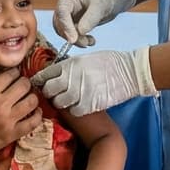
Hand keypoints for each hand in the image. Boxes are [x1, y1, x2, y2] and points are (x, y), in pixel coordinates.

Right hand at [0, 71, 40, 169]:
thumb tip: (3, 75)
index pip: (11, 74)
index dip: (14, 73)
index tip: (14, 75)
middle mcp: (0, 104)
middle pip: (24, 85)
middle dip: (25, 82)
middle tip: (22, 85)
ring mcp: (7, 120)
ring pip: (32, 101)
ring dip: (32, 97)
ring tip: (28, 97)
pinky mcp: (12, 134)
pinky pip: (33, 122)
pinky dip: (37, 115)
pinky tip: (35, 112)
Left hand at [32, 47, 155, 114]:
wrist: (129, 71)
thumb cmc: (109, 62)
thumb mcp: (86, 58)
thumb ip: (70, 66)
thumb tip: (56, 74)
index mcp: (70, 64)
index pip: (45, 74)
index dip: (40, 81)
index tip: (39, 84)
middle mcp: (71, 77)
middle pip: (48, 90)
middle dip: (49, 93)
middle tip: (54, 94)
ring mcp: (80, 91)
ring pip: (59, 103)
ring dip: (61, 103)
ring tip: (68, 100)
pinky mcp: (89, 104)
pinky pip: (74, 111)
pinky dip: (75, 110)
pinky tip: (80, 106)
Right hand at [52, 0, 137, 47]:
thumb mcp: (101, 5)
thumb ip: (90, 19)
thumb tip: (80, 32)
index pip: (62, 11)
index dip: (66, 26)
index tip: (73, 39)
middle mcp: (66, 5)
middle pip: (60, 23)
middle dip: (71, 35)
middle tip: (85, 43)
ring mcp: (69, 14)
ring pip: (64, 31)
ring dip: (76, 39)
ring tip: (90, 41)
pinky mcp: (74, 23)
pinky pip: (72, 35)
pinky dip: (80, 40)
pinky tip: (91, 41)